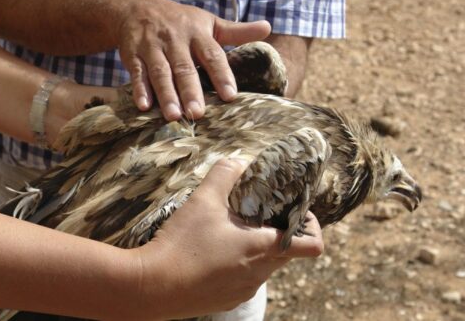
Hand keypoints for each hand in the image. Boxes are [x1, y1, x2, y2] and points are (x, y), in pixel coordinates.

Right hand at [117, 0, 271, 120]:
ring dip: (166, 95)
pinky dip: (139, 89)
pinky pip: (136, 73)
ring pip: (160, 72)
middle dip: (190, 91)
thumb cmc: (180, 21)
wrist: (136, 7)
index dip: (221, 75)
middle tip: (198, 114)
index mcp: (197, 33)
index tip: (230, 96)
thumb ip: (237, 31)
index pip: (212, 55)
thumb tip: (268, 27)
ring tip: (174, 116)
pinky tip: (144, 106)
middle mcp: (175, 40)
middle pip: (184, 68)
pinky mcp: (132, 54)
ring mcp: (152, 47)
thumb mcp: (209, 22)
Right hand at [130, 159, 323, 319]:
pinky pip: (243, 280)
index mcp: (263, 249)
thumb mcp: (203, 199)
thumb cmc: (182, 242)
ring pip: (263, 266)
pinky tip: (211, 253)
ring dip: (254, 248)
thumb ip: (225, 174)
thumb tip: (239, 162)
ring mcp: (243, 291)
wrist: (151, 286)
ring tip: (227, 232)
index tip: (295, 212)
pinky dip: (236, 265)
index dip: (312, 226)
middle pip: (285, 253)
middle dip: (275, 231)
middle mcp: (260, 274)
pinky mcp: (227, 301)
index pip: (313, 246)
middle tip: (254, 213)